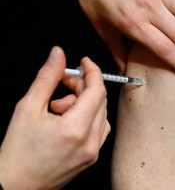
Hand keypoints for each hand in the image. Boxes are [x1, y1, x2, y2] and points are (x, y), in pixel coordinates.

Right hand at [0, 46, 109, 189]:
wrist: (16, 185)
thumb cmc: (17, 152)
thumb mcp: (28, 108)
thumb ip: (47, 78)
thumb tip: (58, 54)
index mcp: (75, 129)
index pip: (96, 90)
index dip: (92, 71)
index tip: (84, 62)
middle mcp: (90, 142)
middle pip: (100, 100)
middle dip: (84, 85)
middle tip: (64, 82)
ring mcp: (93, 151)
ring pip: (101, 113)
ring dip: (84, 101)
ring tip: (58, 106)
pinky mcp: (92, 156)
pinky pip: (100, 128)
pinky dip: (88, 116)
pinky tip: (69, 118)